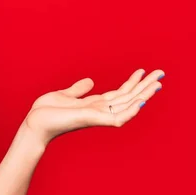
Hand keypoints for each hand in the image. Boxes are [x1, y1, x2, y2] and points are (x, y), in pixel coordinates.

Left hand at [23, 68, 164, 146]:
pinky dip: (130, 111)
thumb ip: (78, 90)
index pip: (119, 93)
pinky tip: (141, 101)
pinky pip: (117, 118)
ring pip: (127, 106)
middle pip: (128, 97)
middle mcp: (99, 111)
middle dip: (145, 86)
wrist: (34, 124)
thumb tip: (90, 81)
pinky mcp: (93, 120)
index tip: (143, 70)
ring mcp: (98, 116)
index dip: (132, 83)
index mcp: (93, 105)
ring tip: (157, 83)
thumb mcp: (64, 95)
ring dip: (144, 95)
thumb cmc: (46, 113)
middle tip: (161, 73)